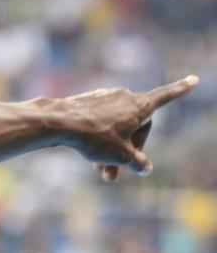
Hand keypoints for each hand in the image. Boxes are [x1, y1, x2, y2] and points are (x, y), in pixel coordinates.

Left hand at [61, 75, 198, 181]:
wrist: (57, 123)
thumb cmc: (94, 138)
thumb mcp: (121, 156)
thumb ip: (138, 162)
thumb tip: (145, 167)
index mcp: (139, 105)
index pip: (165, 97)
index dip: (180, 90)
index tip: (194, 78)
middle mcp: (123, 97)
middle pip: (134, 127)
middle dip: (128, 151)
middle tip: (114, 173)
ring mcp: (103, 98)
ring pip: (115, 128)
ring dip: (111, 150)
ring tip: (100, 171)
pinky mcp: (86, 102)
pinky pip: (99, 123)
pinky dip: (98, 139)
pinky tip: (85, 152)